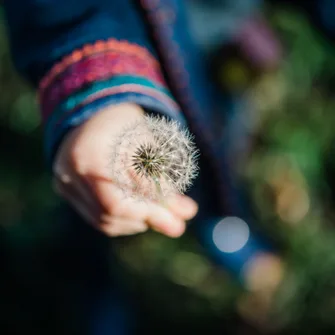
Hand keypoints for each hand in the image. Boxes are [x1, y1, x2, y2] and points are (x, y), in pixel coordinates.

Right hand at [52, 103, 197, 236]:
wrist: (95, 114)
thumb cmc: (125, 125)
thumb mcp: (147, 145)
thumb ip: (163, 180)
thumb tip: (188, 214)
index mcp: (89, 156)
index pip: (118, 203)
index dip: (150, 214)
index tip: (181, 219)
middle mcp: (69, 174)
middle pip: (110, 215)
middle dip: (148, 219)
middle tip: (177, 223)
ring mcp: (65, 185)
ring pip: (104, 220)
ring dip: (137, 221)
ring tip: (160, 214)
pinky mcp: (68, 191)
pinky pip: (96, 216)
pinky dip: (123, 219)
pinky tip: (140, 212)